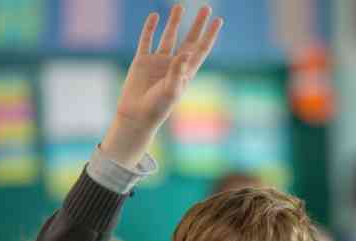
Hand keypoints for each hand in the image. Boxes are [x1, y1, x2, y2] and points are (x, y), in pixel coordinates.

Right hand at [101, 4, 222, 167]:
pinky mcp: (142, 61)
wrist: (136, 115)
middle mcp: (174, 64)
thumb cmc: (157, 108)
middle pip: (189, 39)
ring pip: (169, 36)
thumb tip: (186, 52)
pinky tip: (154, 16)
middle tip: (206, 7)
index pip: (201, 49)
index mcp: (186, 72)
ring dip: (174, 22)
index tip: (219, 20)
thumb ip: (178, 72)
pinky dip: (149, 28)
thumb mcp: (171, 91)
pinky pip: (147, 40)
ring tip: (179, 6)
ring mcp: (158, 61)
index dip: (210, 35)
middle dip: (198, 24)